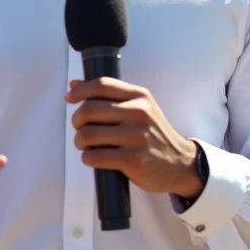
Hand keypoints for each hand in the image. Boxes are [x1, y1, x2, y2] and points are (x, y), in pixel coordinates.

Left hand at [65, 77, 203, 198]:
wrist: (179, 164)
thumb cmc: (153, 135)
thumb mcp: (140, 108)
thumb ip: (110, 96)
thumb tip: (74, 85)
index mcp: (140, 96)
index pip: (101, 85)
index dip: (80, 91)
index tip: (69, 99)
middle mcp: (140, 113)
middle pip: (89, 109)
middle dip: (77, 121)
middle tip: (80, 128)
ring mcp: (137, 137)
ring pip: (88, 134)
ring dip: (80, 141)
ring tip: (86, 145)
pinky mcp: (134, 160)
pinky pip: (95, 157)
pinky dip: (88, 158)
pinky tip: (94, 158)